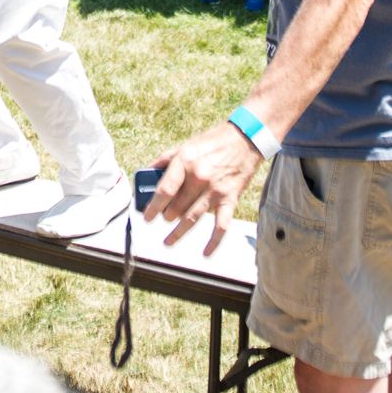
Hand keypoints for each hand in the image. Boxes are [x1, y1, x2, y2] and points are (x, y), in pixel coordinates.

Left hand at [145, 120, 263, 254]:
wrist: (245, 140)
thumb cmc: (213, 142)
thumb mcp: (185, 145)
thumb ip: (165, 159)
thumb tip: (147, 171)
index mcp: (185, 162)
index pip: (164, 190)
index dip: (153, 206)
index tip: (147, 216)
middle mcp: (199, 177)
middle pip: (176, 207)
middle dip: (167, 216)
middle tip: (164, 218)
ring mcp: (215, 190)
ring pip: (192, 218)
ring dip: (178, 232)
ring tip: (169, 240)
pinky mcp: (230, 198)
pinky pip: (220, 225)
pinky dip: (213, 241)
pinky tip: (205, 252)